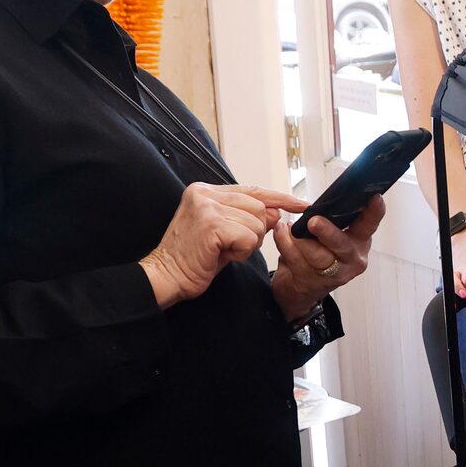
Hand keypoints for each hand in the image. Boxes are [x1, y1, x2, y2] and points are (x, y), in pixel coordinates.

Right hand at [141, 184, 279, 306]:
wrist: (166, 276)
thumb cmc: (193, 258)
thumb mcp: (224, 233)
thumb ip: (247, 219)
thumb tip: (277, 212)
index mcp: (206, 191)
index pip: (252, 190)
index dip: (278, 198)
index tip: (300, 204)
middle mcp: (205, 193)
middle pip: (259, 207)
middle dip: (255, 232)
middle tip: (232, 245)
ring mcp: (207, 206)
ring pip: (256, 223)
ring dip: (248, 244)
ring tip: (224, 250)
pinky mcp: (211, 224)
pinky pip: (248, 237)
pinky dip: (241, 251)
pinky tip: (223, 255)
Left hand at [267, 190, 382, 324]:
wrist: (303, 286)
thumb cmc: (319, 251)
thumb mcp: (333, 234)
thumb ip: (335, 219)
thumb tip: (326, 199)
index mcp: (360, 240)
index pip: (370, 223)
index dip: (374, 211)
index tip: (375, 197)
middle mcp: (352, 259)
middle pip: (342, 244)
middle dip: (327, 232)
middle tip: (314, 221)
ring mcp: (335, 274)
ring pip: (316, 255)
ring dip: (297, 239)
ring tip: (286, 226)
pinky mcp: (314, 283)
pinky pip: (296, 261)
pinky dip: (284, 244)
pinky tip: (281, 233)